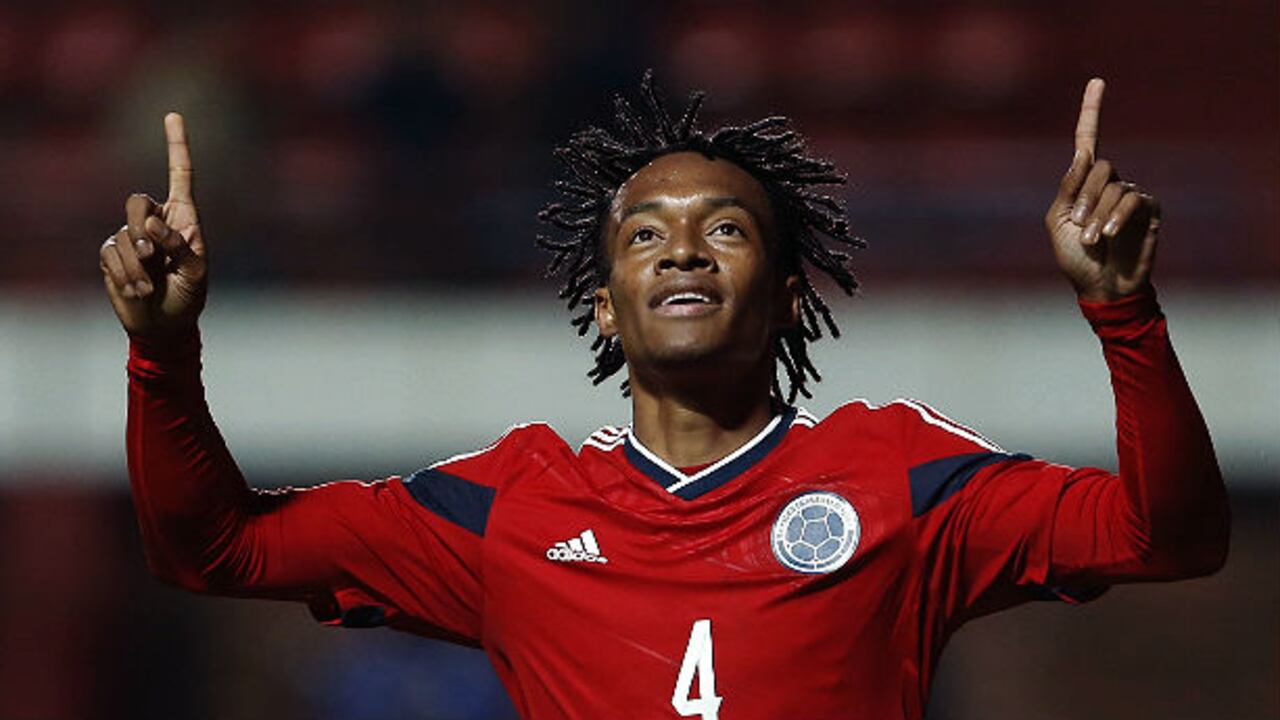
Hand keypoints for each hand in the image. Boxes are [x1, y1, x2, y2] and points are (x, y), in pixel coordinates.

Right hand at [99, 113, 207, 335]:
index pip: (180, 175)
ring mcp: (132, 237)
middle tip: (152, 257)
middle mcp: (157, 221)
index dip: (176, 146)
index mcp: (185, 218)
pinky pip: (110, 253)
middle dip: (142, 228)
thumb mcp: (196, 272)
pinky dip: (125, 274)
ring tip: (150, 285)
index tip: (172, 114)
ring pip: (123, 233)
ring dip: (136, 264)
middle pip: (137, 201)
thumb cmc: (190, 296)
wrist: (165, 325)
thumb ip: (179, 245)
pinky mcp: (112, 254)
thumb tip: (152, 223)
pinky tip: (137, 290)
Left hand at [1045, 78, 1160, 301]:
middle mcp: (1108, 182)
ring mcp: (1130, 194)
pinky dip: (1118, 216)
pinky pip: (1133, 200)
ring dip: (1099, 215)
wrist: (1101, 287)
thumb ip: (1068, 188)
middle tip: (1078, 226)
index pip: (1088, 141)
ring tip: (1094, 241)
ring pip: (1114, 187)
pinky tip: (1111, 235)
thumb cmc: (1075, 257)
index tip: (1097, 81)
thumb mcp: (1058, 222)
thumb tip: (1083, 153)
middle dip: (1084, 197)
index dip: (1091, 111)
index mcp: (1082, 183)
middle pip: (1099, 167)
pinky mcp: (1149, 210)